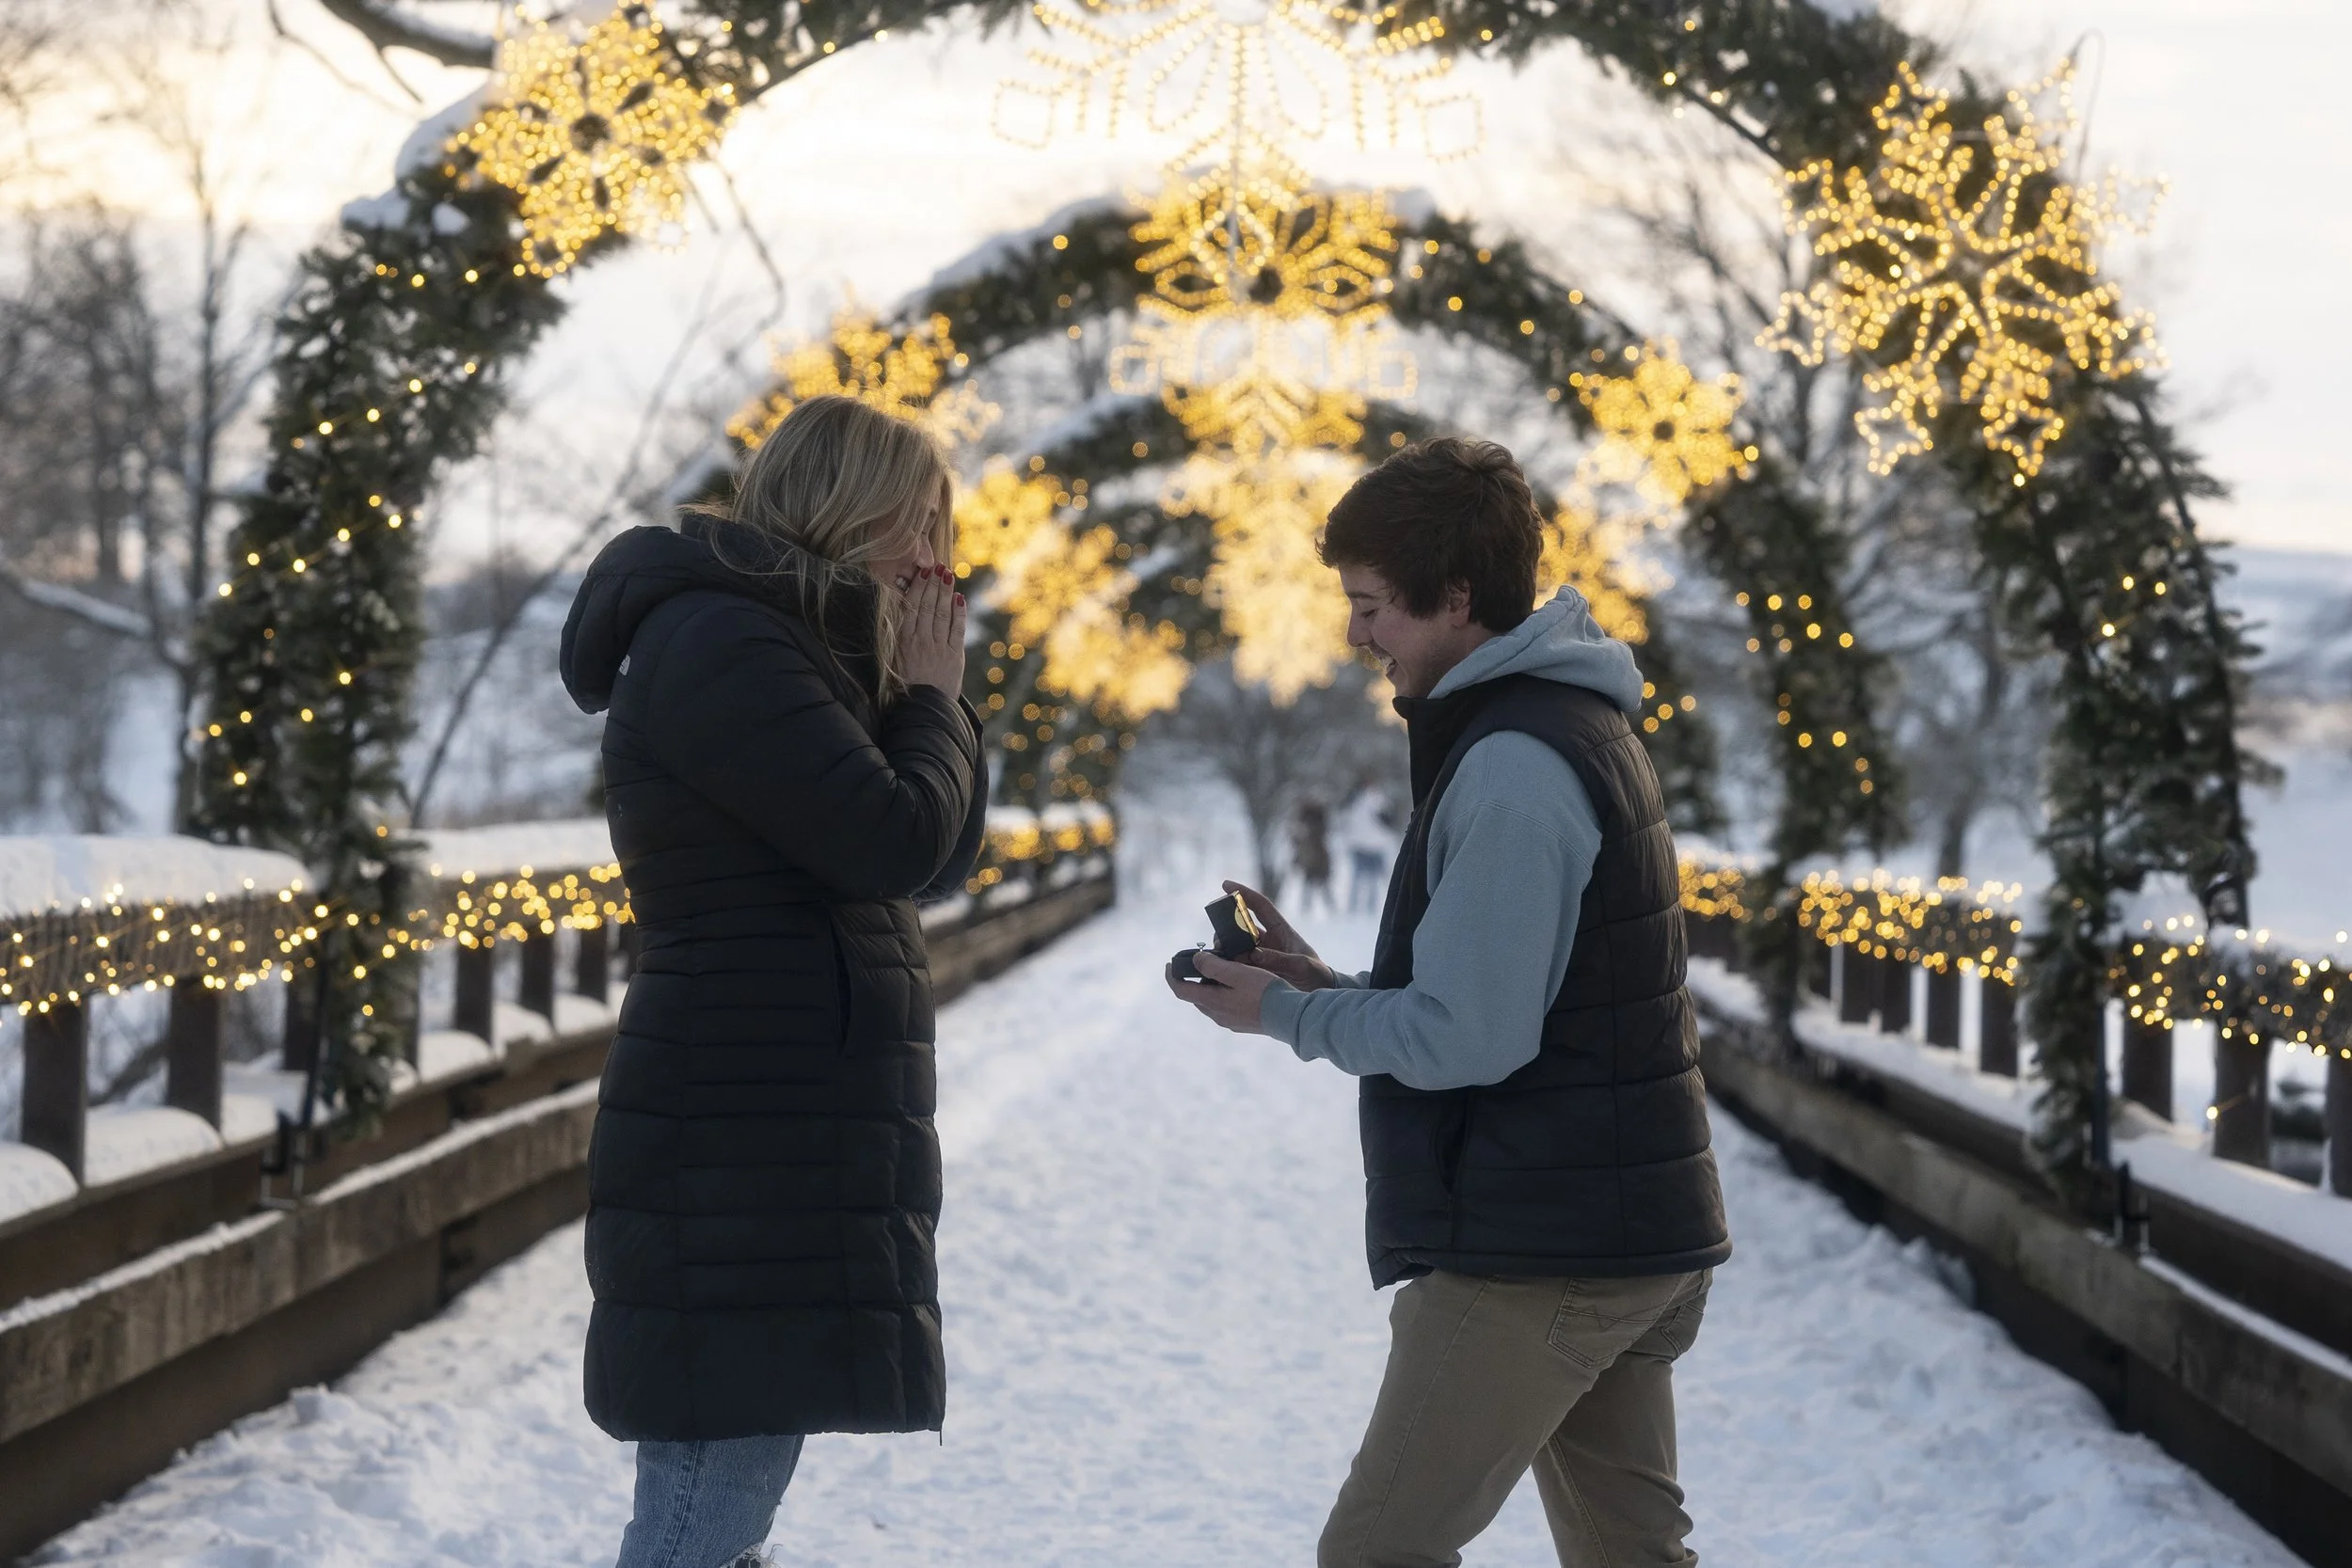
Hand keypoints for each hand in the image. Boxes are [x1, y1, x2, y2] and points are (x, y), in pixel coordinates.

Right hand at [895, 564, 966, 694]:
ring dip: (945, 592)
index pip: (911, 607)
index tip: (922, 573)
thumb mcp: (891, 663)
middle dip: (933, 584)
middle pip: (928, 605)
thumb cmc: (901, 691)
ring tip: (948, 574)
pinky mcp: (953, 657)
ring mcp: (938, 647)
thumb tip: (895, 618)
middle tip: (938, 566)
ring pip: (942, 613)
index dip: (918, 588)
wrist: (920, 712)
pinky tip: (959, 599)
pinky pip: (957, 629)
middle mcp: (920, 640)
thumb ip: (895, 641)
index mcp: (902, 641)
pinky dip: (959, 612)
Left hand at [1166, 950, 1278, 1034]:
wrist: (1290, 1016)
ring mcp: (1230, 1022)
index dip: (1171, 977)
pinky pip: (1226, 1008)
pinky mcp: (1243, 1024)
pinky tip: (1238, 987)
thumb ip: (1212, 965)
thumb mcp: (1236, 972)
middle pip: (1196, 997)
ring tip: (1221, 971)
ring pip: (1212, 1003)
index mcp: (1212, 1002)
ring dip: (1210, 988)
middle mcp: (1218, 1016)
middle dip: (1193, 980)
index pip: (1181, 990)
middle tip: (1200, 963)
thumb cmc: (1264, 991)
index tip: (1169, 964)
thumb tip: (1196, 960)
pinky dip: (1224, 995)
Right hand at [1223, 879, 1335, 990]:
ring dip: (1227, 949)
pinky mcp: (1256, 971)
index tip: (1225, 885)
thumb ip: (1280, 960)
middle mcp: (1268, 940)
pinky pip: (1239, 964)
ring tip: (1221, 958)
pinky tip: (1223, 971)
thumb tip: (1254, 955)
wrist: (1320, 997)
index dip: (1244, 893)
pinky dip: (1230, 965)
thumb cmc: (1317, 976)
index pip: (1260, 905)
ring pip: (1237, 946)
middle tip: (1219, 938)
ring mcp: (1261, 955)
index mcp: (1281, 931)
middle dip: (1227, 928)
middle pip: (1242, 926)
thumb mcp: (1302, 966)